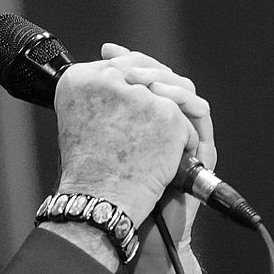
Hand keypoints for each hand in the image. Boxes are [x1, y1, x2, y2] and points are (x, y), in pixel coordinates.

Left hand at [96, 43, 215, 252]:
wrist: (126, 223)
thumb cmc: (109, 188)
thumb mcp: (95, 142)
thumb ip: (94, 114)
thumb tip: (73, 80)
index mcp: (142, 120)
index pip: (142, 77)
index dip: (127, 60)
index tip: (106, 51)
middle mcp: (166, 125)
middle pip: (166, 78)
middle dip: (146, 65)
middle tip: (125, 64)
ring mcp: (184, 136)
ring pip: (186, 92)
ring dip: (166, 81)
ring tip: (144, 82)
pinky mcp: (199, 150)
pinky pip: (200, 114)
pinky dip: (184, 101)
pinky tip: (162, 98)